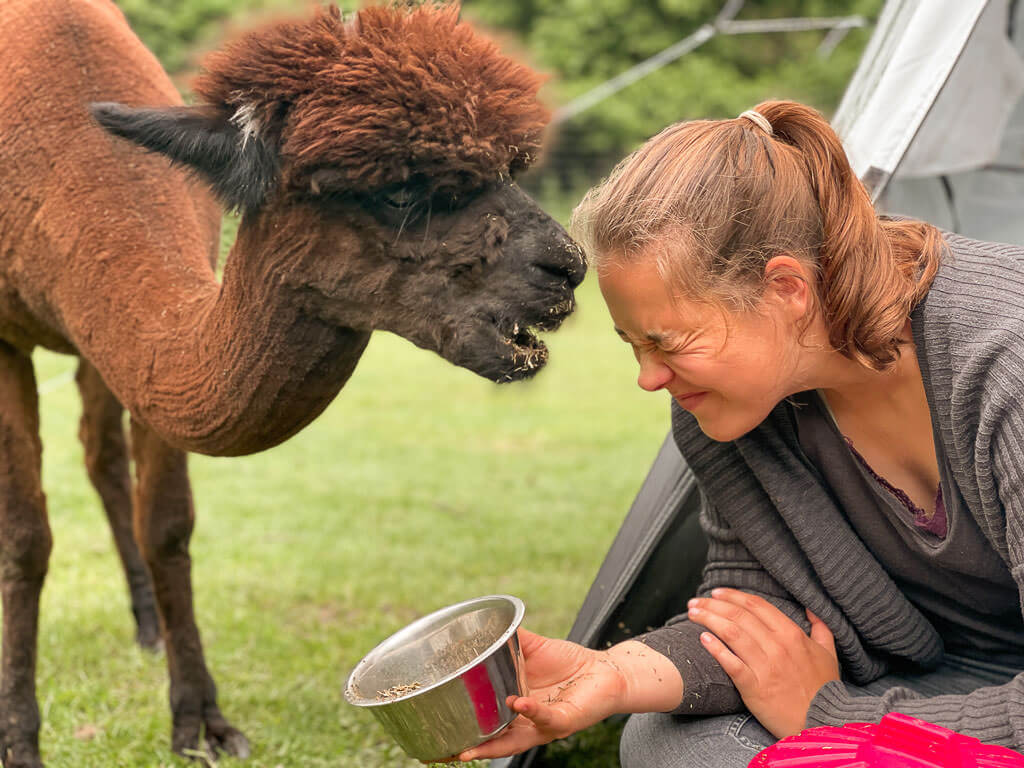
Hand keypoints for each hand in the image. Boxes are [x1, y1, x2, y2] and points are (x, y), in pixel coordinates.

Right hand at [455, 629, 628, 760]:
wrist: (605, 670)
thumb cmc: (569, 663)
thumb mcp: (534, 649)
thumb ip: (512, 640)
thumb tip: (487, 621)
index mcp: (515, 708)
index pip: (486, 726)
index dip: (465, 734)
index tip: (439, 738)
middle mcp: (526, 723)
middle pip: (494, 744)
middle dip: (472, 750)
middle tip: (447, 752)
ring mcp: (543, 725)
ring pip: (515, 741)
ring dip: (494, 742)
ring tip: (471, 743)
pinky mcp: (563, 721)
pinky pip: (545, 719)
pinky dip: (530, 712)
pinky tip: (517, 703)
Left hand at [687, 588, 838, 738]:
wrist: (823, 724)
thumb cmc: (824, 689)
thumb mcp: (828, 654)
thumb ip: (820, 628)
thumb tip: (810, 609)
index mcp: (792, 634)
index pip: (756, 605)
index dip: (733, 595)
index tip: (716, 592)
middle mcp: (777, 646)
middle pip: (739, 615)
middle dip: (713, 604)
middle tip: (695, 601)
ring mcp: (766, 666)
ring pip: (731, 633)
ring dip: (708, 619)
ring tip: (692, 613)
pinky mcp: (755, 687)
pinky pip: (731, 663)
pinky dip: (715, 649)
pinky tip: (702, 638)